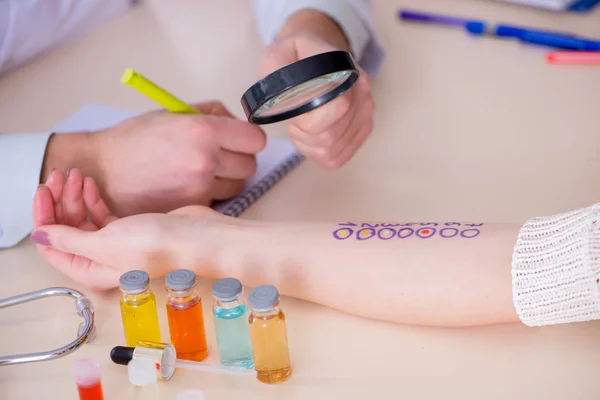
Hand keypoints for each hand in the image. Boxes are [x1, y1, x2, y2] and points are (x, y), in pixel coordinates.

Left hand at [31, 168, 227, 289]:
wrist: (197, 237)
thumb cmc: (158, 246)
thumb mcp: (105, 244)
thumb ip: (69, 240)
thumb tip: (40, 236)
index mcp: (90, 271)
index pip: (52, 247)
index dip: (44, 218)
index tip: (44, 192)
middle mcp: (100, 261)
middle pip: (66, 231)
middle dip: (59, 203)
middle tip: (58, 177)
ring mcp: (115, 244)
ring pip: (83, 220)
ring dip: (74, 197)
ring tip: (74, 175)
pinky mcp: (129, 229)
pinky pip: (100, 215)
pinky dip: (91, 199)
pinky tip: (89, 184)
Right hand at [41, 101, 265, 215]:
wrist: (102, 172)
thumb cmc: (134, 140)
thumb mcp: (173, 113)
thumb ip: (211, 114)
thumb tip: (238, 121)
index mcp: (204, 130)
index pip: (256, 139)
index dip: (248, 139)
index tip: (240, 140)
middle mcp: (205, 160)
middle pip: (250, 165)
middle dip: (238, 159)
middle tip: (219, 156)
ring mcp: (200, 188)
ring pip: (237, 186)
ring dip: (226, 180)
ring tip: (199, 171)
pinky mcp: (192, 208)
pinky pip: (217, 200)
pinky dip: (209, 194)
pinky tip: (187, 186)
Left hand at [258, 11, 373, 168]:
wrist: (314, 57)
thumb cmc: (293, 60)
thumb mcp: (276, 55)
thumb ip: (276, 69)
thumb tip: (286, 96)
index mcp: (346, 73)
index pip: (335, 109)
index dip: (305, 120)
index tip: (292, 112)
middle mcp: (362, 94)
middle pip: (330, 137)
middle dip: (303, 134)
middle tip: (294, 119)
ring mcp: (365, 114)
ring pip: (332, 151)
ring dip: (307, 144)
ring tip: (301, 125)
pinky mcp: (361, 131)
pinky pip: (336, 158)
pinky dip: (317, 152)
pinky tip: (310, 136)